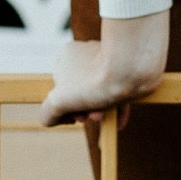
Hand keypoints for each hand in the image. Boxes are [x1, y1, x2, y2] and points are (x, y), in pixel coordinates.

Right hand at [40, 12, 169, 127]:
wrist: (133, 69)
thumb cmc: (94, 81)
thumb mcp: (59, 102)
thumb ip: (47, 113)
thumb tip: (49, 120)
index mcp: (67, 56)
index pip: (60, 88)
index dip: (64, 107)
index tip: (72, 118)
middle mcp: (87, 55)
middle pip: (81, 91)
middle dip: (84, 110)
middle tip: (90, 118)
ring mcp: (108, 62)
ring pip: (100, 92)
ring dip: (100, 111)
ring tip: (104, 118)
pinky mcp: (126, 69)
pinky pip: (119, 91)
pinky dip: (117, 108)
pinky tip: (119, 124)